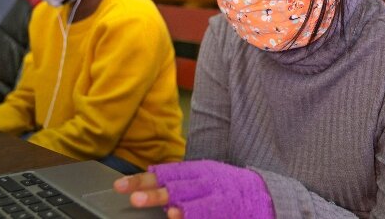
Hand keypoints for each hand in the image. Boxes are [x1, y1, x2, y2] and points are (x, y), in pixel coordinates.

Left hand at [115, 160, 273, 218]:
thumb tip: (147, 179)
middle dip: (154, 191)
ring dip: (175, 204)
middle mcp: (204, 180)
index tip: (119, 186)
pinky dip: (193, 215)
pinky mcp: (225, 210)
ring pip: (192, 199)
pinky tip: (180, 217)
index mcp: (195, 170)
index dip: (141, 179)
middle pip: (175, 184)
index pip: (164, 172)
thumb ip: (178, 179)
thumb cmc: (226, 186)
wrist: (264, 193)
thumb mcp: (202, 176)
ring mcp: (216, 196)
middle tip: (134, 198)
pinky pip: (207, 213)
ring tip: (165, 212)